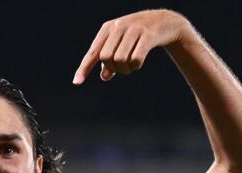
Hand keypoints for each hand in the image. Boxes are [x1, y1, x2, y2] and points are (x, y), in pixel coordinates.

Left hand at [73, 9, 190, 83]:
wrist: (165, 21)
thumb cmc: (138, 36)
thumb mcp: (122, 45)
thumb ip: (111, 60)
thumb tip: (104, 76)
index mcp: (108, 28)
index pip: (93, 52)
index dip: (84, 68)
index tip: (76, 82)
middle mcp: (118, 26)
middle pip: (106, 58)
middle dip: (113, 69)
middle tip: (122, 70)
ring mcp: (134, 29)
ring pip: (120, 60)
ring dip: (125, 70)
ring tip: (131, 67)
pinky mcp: (148, 35)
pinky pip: (136, 59)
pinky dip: (136, 66)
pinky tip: (138, 64)